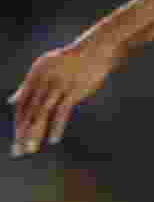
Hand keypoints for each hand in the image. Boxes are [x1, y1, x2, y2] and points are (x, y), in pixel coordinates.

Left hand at [8, 39, 119, 157]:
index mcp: (35, 76)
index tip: (18, 138)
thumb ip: (27, 86)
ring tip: (30, 149)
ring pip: (42, 114)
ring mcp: (58, 86)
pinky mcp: (73, 91)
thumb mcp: (44, 69)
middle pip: (29, 111)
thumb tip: (11, 101)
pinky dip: (57, 127)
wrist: (95, 50)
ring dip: (35, 133)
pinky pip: (62, 112)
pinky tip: (53, 140)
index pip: (22, 104)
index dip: (19, 122)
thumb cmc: (70, 60)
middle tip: (17, 151)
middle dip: (22, 133)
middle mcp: (43, 81)